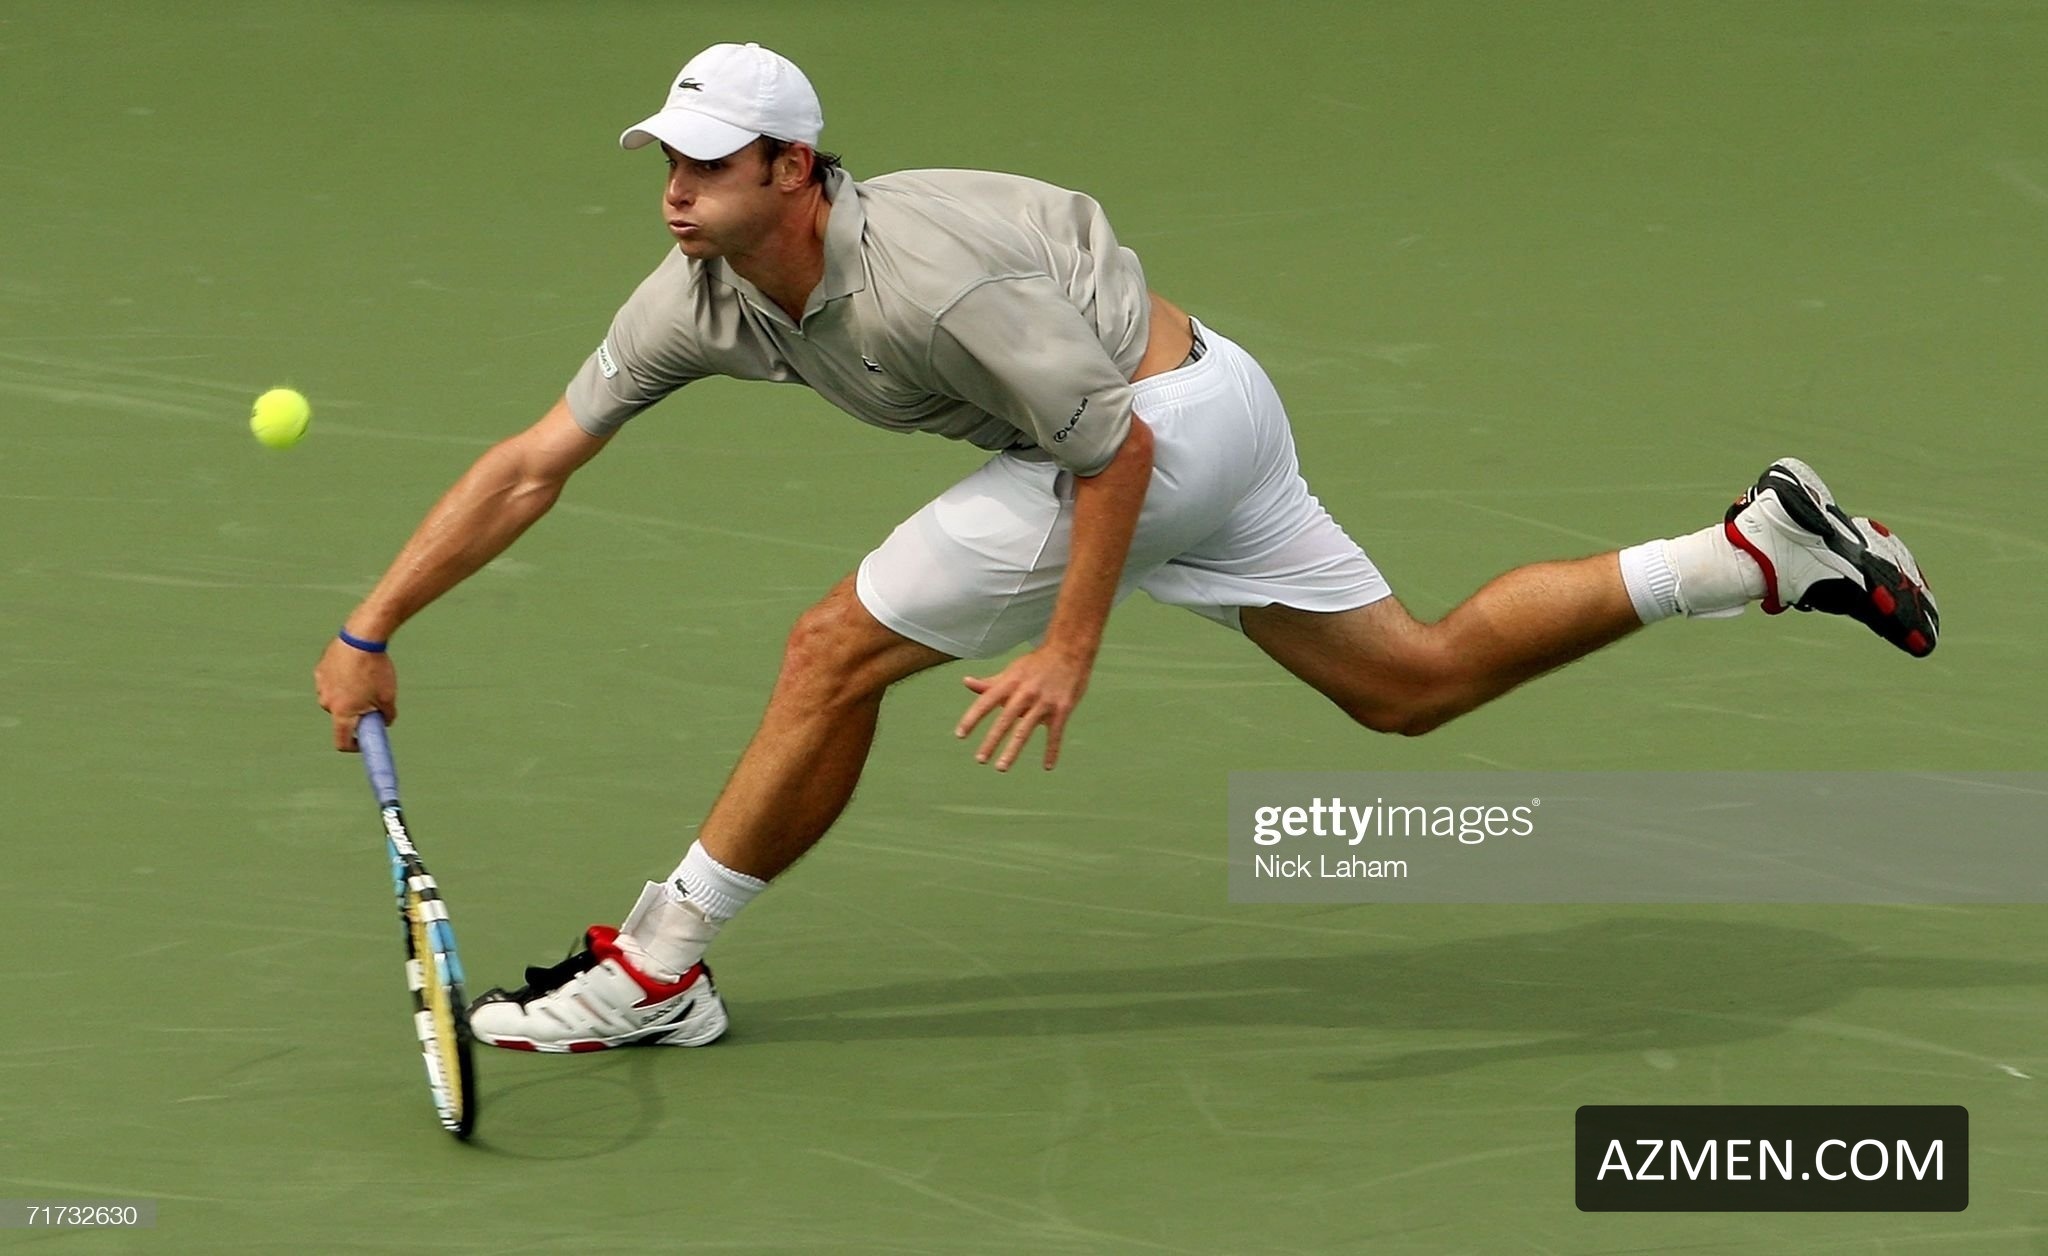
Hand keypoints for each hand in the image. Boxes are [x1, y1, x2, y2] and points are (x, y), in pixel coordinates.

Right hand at [314, 636, 397, 751]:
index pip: (341, 741)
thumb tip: (385, 722)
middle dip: (355, 714)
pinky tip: (354, 669)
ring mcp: (321, 686)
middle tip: (371, 703)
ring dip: (348, 696)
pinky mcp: (320, 670)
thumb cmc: (375, 670)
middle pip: (341, 717)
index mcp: (342, 713)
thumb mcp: (388, 697)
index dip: (354, 746)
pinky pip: (331, 682)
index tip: (364, 740)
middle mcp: (327, 702)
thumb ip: (387, 716)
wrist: (362, 638)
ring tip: (365, 681)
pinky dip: (341, 681)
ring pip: (336, 698)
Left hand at [954, 646, 1092, 771]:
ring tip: (1001, 767)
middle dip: (991, 741)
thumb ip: (990, 683)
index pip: (986, 702)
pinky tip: (1047, 766)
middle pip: (1004, 720)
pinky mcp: (1062, 709)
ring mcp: (1044, 702)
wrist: (1070, 650)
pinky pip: (1055, 734)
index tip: (960, 735)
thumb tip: (966, 682)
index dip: (972, 718)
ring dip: (1012, 750)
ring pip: (1025, 730)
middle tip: (980, 760)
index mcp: (1010, 683)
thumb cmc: (1037, 663)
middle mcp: (1025, 692)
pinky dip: (1052, 751)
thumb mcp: (1012, 671)